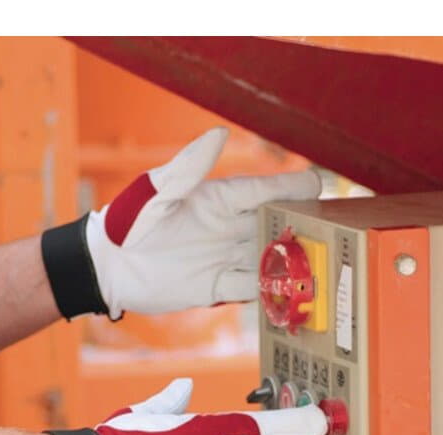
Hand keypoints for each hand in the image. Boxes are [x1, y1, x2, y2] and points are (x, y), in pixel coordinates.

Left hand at [41, 128, 320, 319]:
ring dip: (292, 260)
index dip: (291, 188)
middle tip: (332, 229)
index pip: (263, 190)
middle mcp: (228, 228)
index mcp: (219, 199)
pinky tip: (289, 291)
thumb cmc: (128, 222)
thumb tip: (219, 134)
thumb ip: (188, 168)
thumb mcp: (156, 192)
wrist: (109, 268)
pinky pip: (249, 288)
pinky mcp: (215, 287)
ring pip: (268, 257)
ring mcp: (224, 258)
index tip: (319, 185)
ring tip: (321, 263)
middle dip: (302, 226)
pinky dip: (269, 290)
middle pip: (274, 224)